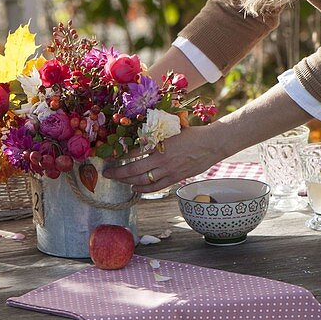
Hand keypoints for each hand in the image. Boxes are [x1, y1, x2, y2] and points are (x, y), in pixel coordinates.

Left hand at [103, 125, 225, 192]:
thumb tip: (142, 136)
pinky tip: (135, 188)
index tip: (111, 158)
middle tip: (107, 174)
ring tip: (119, 181)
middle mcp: (162, 161)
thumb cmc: (194, 133)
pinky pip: (156, 187)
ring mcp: (169, 171)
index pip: (134, 154)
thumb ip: (157, 135)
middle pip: (134, 170)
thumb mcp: (172, 130)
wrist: (212, 144)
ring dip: (128, 182)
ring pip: (143, 181)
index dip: (121, 157)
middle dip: (118, 173)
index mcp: (160, 146)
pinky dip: (143, 189)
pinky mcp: (176, 178)